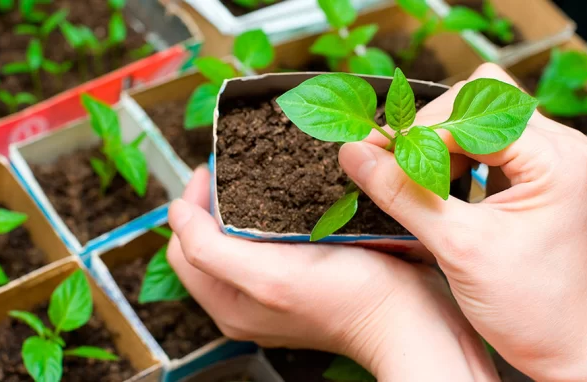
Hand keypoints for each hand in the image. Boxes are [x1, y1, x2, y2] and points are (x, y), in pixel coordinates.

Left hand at [167, 167, 498, 380]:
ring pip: (238, 238)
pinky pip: (270, 241)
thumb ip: (209, 250)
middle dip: (216, 199)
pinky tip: (292, 197)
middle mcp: (244, 300)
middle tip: (238, 167)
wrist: (412, 320)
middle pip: (207, 240)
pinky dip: (271, 215)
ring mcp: (273, 291)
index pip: (183, 245)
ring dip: (243, 203)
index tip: (215, 169)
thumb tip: (175, 213)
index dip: (193, 202)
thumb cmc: (350, 299)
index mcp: (227, 302)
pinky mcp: (301, 280)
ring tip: (262, 176)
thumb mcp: (269, 277)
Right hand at [339, 63, 586, 380]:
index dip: (414, 130)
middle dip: (425, 130)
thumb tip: (354, 154)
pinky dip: (443, 157)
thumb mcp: (457, 247)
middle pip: (473, 100)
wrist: (559, 341)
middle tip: (388, 163)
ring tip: (411, 181)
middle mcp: (552, 145)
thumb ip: (403, 195)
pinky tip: (431, 187)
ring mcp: (539, 157)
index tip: (369, 151)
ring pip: (471, 118)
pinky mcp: (523, 173)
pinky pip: (475, 143)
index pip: (468, 114)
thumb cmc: (528, 303)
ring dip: (433, 143)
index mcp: (551, 157)